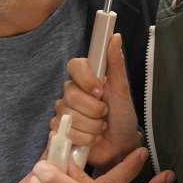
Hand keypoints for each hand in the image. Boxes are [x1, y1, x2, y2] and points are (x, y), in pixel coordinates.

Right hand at [52, 33, 140, 168]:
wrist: (121, 145)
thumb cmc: (123, 116)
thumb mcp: (123, 90)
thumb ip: (116, 64)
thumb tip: (115, 37)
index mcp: (86, 78)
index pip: (74, 66)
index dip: (86, 79)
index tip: (100, 91)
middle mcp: (72, 92)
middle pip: (71, 95)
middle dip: (94, 110)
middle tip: (105, 114)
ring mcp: (64, 111)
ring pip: (69, 115)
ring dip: (92, 126)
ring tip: (101, 128)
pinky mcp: (60, 130)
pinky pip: (66, 132)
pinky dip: (85, 138)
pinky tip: (92, 138)